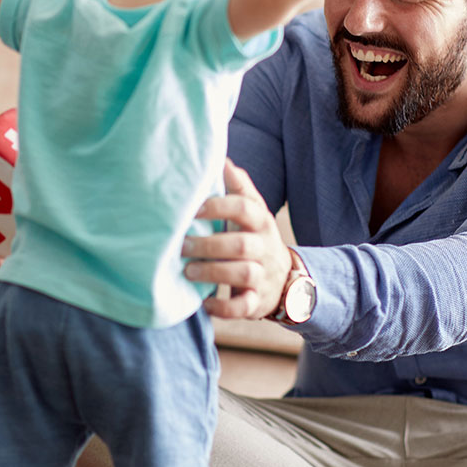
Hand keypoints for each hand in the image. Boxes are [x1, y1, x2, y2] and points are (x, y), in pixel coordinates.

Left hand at [184, 159, 292, 318]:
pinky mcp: (257, 302)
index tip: (194, 209)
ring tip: (188, 271)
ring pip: (244, 274)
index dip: (220, 207)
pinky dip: (223, 308)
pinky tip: (203, 304)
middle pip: (242, 244)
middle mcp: (265, 247)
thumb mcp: (253, 212)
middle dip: (210, 245)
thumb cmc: (254, 238)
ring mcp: (263, 276)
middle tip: (182, 245)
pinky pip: (243, 307)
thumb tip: (221, 158)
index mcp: (260, 221)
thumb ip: (238, 187)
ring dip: (213, 272)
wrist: (284, 281)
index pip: (245, 208)